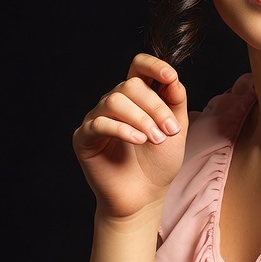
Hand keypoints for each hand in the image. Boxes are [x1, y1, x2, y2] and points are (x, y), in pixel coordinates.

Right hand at [72, 53, 188, 218]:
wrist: (145, 196)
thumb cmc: (159, 162)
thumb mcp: (176, 127)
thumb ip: (175, 100)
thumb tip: (172, 76)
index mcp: (137, 97)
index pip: (138, 67)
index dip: (153, 65)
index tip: (170, 76)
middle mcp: (114, 103)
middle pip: (130, 86)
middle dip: (155, 107)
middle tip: (171, 131)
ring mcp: (97, 119)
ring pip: (114, 101)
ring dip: (141, 119)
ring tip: (156, 139)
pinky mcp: (84, 138)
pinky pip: (99, 123)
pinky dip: (122, 129)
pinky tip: (138, 140)